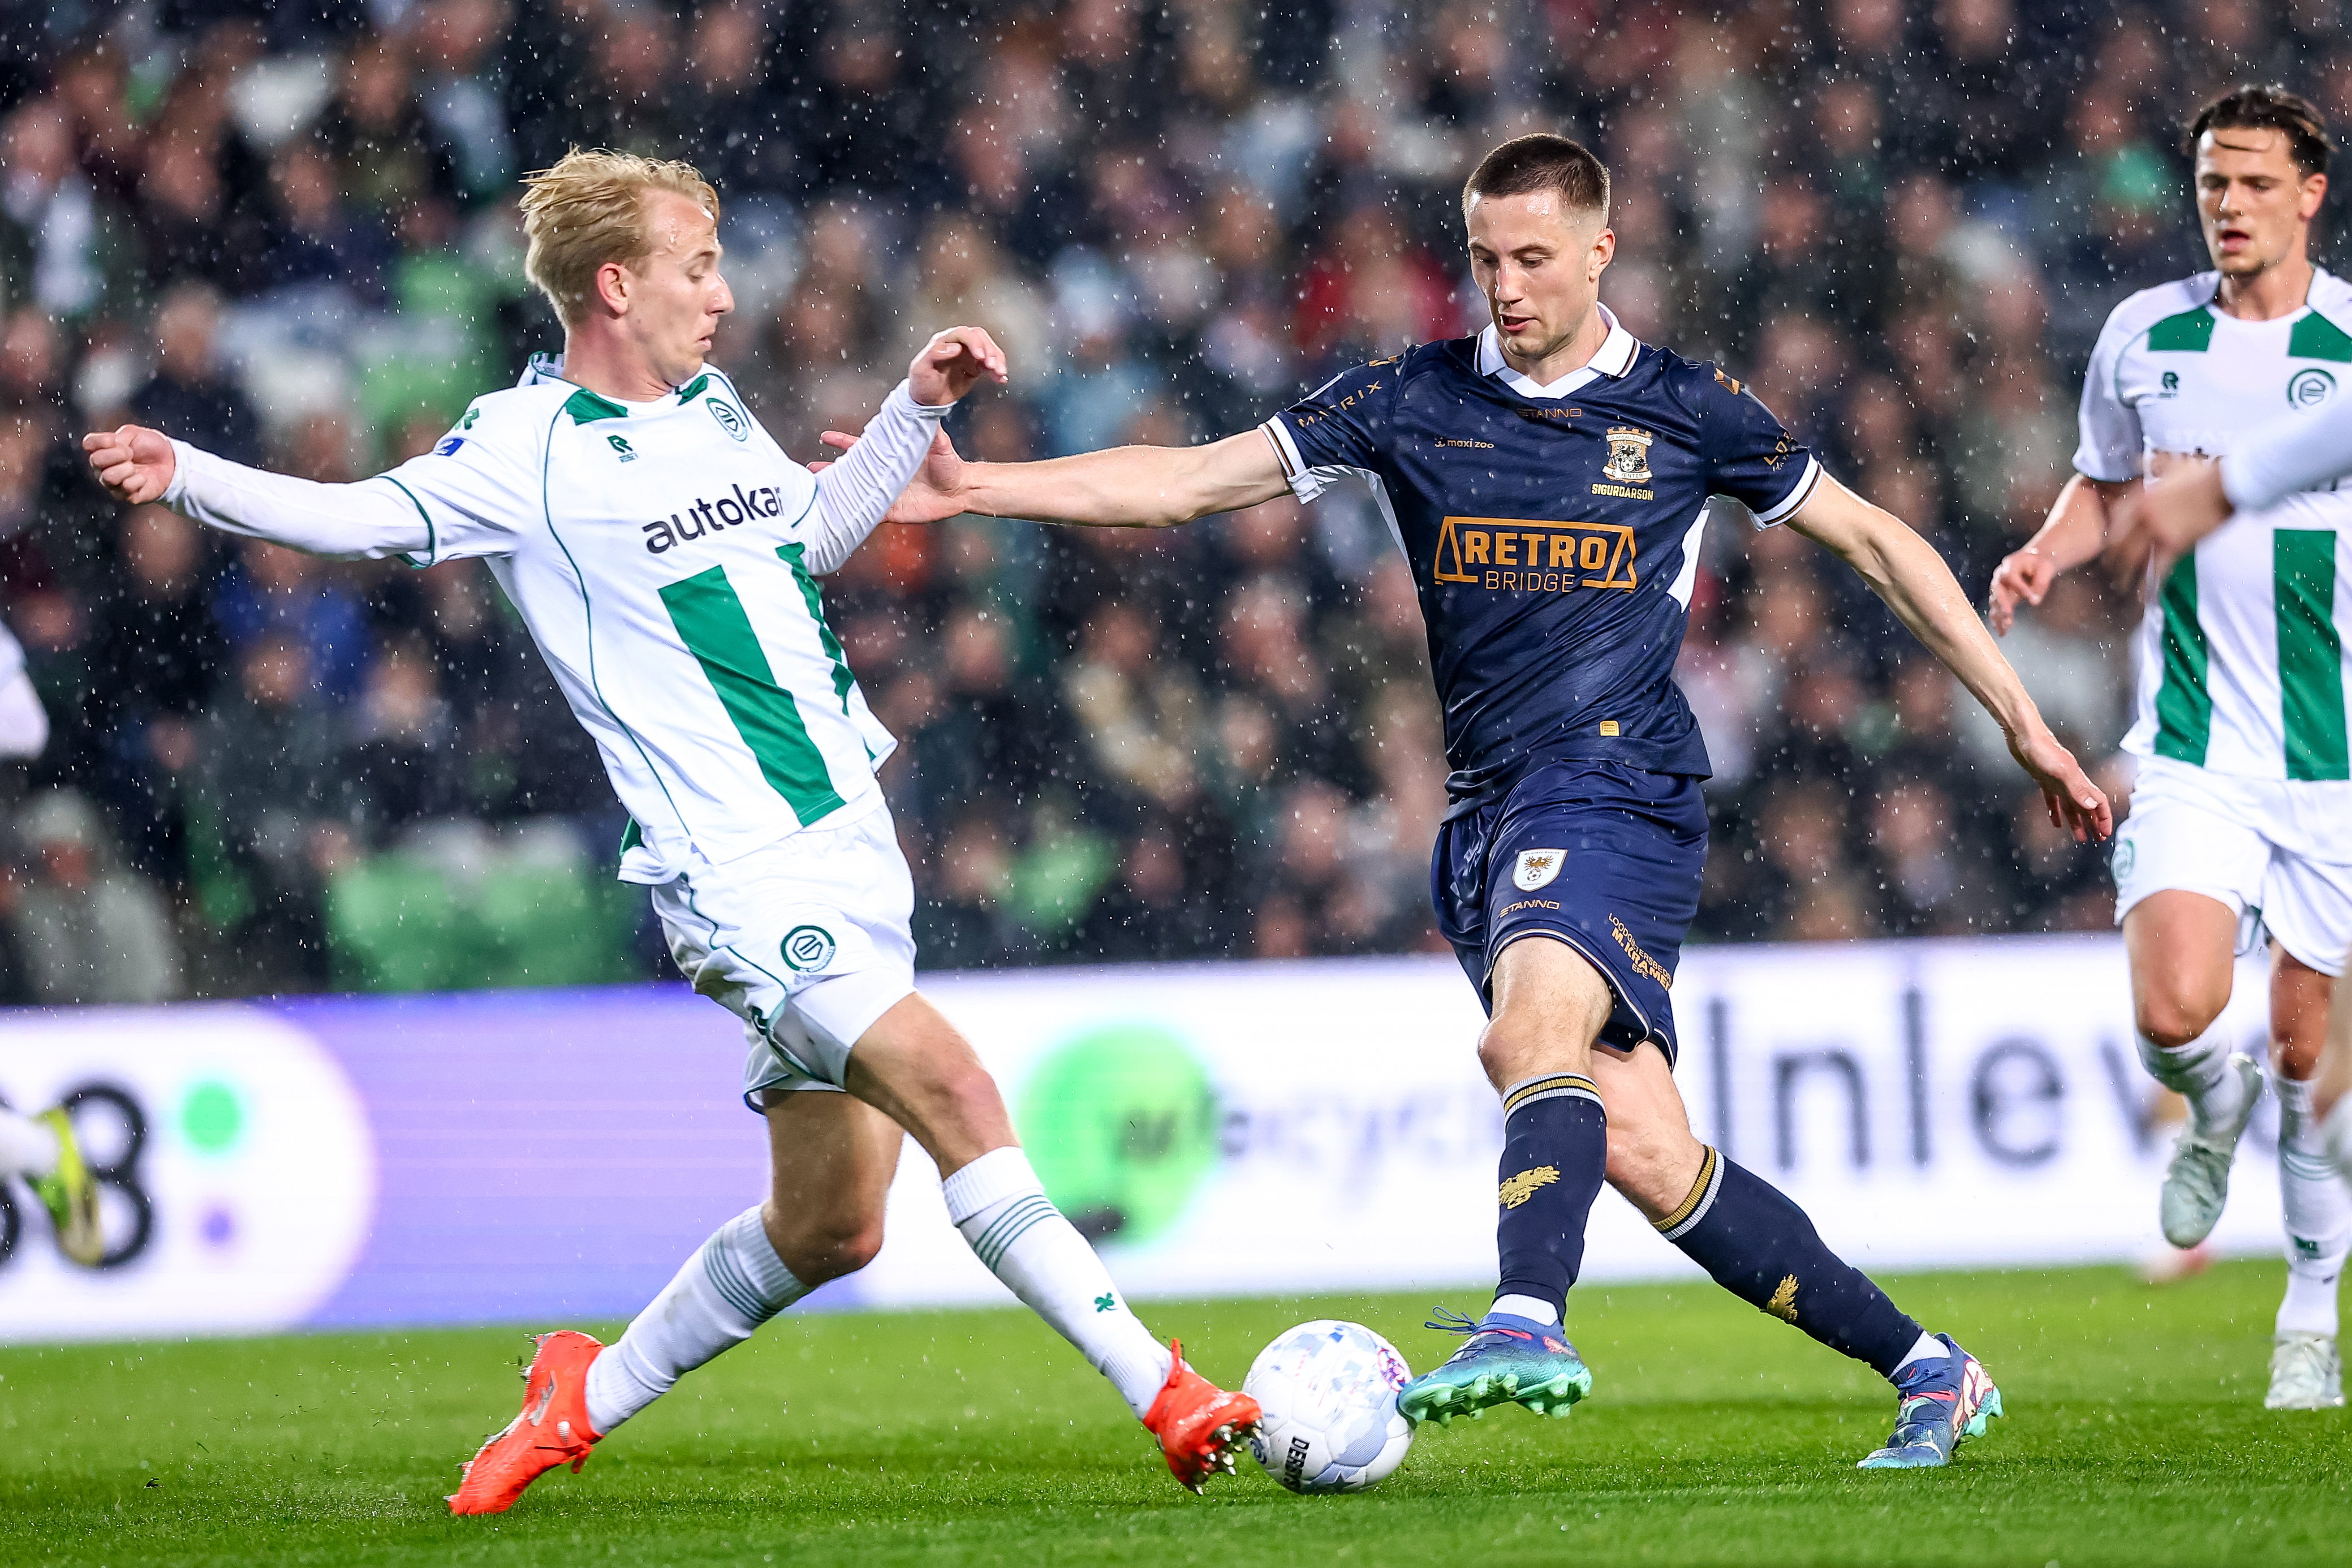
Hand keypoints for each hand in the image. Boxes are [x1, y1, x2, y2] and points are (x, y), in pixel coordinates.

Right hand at [82, 424, 175, 503]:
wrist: (170, 462)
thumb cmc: (150, 446)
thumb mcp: (134, 433)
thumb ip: (119, 436)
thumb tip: (112, 445)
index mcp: (101, 449)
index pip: (88, 443)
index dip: (102, 441)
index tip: (116, 440)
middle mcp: (101, 468)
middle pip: (95, 460)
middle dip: (117, 454)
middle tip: (130, 454)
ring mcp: (112, 483)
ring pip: (108, 477)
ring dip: (127, 469)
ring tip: (136, 467)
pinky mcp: (125, 496)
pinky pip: (125, 489)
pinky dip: (138, 481)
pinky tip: (143, 478)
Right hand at [810, 426, 974, 523]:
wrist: (959, 490)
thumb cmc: (949, 463)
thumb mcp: (938, 443)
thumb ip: (929, 429)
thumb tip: (926, 408)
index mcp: (889, 456)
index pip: (860, 447)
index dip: (842, 441)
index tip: (824, 436)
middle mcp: (882, 474)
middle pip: (850, 471)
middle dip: (829, 469)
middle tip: (809, 468)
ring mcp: (884, 493)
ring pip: (853, 493)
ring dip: (836, 492)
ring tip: (816, 490)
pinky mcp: (890, 511)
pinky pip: (867, 515)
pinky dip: (852, 516)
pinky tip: (836, 516)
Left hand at [906, 326, 1007, 406]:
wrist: (926, 402)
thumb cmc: (921, 384)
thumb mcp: (921, 369)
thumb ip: (934, 354)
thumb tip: (954, 347)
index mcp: (943, 342)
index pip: (963, 333)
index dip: (974, 342)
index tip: (980, 356)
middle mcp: (957, 345)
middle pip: (980, 338)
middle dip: (989, 350)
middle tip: (993, 365)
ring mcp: (967, 356)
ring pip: (988, 350)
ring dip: (997, 359)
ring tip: (999, 372)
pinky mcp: (974, 367)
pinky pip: (990, 365)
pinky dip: (997, 370)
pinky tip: (1001, 378)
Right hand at [1986, 545, 2059, 633]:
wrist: (2033, 562)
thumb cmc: (2040, 563)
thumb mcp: (2045, 568)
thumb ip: (2041, 583)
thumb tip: (2035, 602)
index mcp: (2010, 564)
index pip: (2011, 577)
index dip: (2020, 588)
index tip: (2033, 599)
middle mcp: (2000, 576)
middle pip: (1997, 590)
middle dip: (2003, 603)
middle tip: (2008, 614)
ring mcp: (1998, 588)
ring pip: (1995, 602)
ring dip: (2000, 614)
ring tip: (2006, 626)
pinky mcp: (2000, 598)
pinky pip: (1996, 610)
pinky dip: (1998, 620)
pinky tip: (2002, 631)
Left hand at [2007, 722, 2113, 843]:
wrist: (2023, 736)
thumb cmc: (2042, 750)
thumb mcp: (2061, 771)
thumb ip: (2077, 788)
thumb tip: (2093, 805)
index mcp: (2079, 780)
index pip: (2098, 802)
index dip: (2104, 818)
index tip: (2105, 834)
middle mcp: (2071, 782)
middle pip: (2087, 807)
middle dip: (2094, 824)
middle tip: (2098, 840)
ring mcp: (2058, 781)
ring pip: (2072, 806)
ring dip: (2078, 822)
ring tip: (2081, 838)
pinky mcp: (2044, 780)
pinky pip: (2053, 800)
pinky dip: (2056, 812)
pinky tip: (2056, 823)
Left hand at [2112, 456, 2229, 579]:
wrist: (2227, 483)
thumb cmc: (2205, 472)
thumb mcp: (2172, 463)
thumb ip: (2152, 464)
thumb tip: (2138, 458)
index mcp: (2141, 496)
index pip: (2116, 520)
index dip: (2111, 536)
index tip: (2109, 545)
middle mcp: (2143, 514)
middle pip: (2118, 543)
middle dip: (2112, 560)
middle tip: (2110, 572)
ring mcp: (2157, 530)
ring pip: (2133, 559)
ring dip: (2126, 576)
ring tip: (2121, 588)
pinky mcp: (2174, 544)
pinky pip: (2157, 569)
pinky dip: (2150, 585)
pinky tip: (2146, 597)